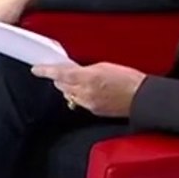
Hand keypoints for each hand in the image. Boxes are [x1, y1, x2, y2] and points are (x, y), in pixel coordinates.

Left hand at [31, 62, 146, 117]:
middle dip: (60, 78)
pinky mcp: (94, 111)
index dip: (46, 71)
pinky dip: (80, 95)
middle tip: (61, 71)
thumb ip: (85, 69)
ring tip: (79, 81)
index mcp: (88, 78)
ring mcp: (89, 104)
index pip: (60, 74)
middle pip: (62, 85)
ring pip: (69, 95)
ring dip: (70, 87)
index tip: (36, 69)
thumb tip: (75, 71)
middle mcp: (85, 93)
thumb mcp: (104, 66)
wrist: (142, 97)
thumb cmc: (128, 79)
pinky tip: (88, 91)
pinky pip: (80, 102)